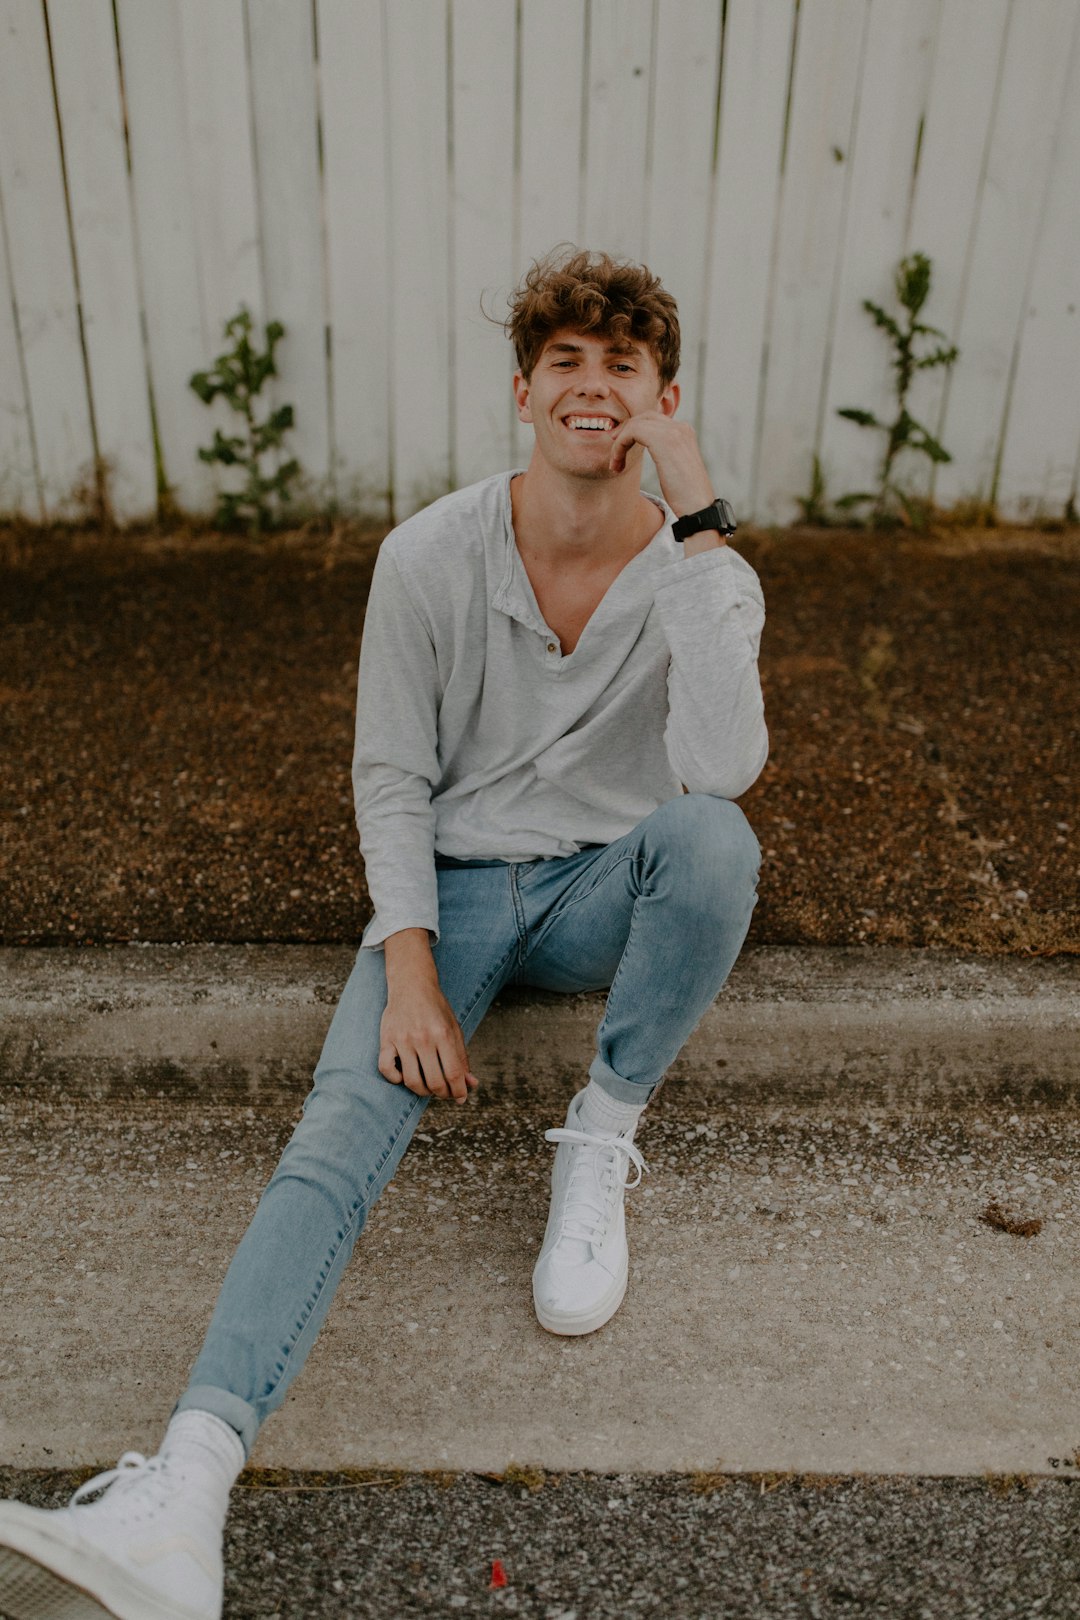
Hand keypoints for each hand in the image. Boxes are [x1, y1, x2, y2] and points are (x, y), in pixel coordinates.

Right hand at [378, 975, 479, 1103]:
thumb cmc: (436, 1008)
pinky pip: (386, 1070)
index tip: (461, 1096)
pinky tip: (404, 1076)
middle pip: (434, 1081)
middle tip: (445, 1092)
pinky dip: (395, 1079)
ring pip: (411, 1081)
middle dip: (443, 1094)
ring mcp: (402, 1040)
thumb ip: (462, 1057)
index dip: (459, 1091)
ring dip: (422, 1091)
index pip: (454, 1073)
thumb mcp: (454, 1029)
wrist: (411, 984)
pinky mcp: (386, 1040)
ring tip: (427, 1087)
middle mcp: (423, 1038)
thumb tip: (471, 1084)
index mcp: (443, 1034)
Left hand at [608, 412, 714, 517]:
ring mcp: (673, 431)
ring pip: (635, 423)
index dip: (633, 432)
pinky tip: (617, 464)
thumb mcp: (675, 469)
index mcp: (685, 432)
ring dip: (619, 443)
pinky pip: (632, 431)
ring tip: (615, 464)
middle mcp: (680, 427)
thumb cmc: (686, 496)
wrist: (697, 509)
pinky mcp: (663, 440)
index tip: (621, 452)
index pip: (653, 420)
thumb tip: (654, 454)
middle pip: (643, 417)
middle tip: (614, 454)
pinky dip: (619, 446)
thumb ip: (666, 455)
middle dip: (624, 432)